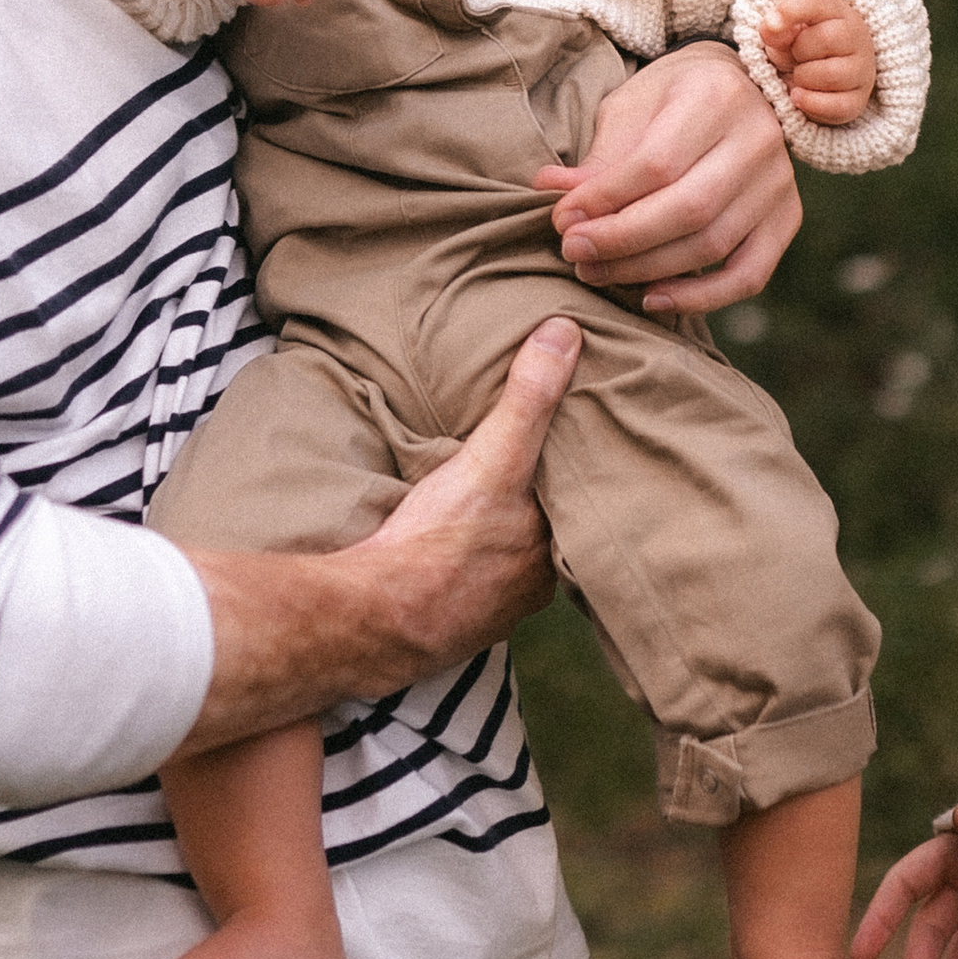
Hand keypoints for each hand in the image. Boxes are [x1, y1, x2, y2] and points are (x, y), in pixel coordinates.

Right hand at [171, 319, 577, 748]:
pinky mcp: (452, 625)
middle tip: (532, 471)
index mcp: (555, 551)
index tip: (578, 446)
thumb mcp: (491, 458)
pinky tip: (452, 552)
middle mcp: (533, 588)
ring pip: (510, 564)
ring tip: (493, 506)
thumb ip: (528, 399)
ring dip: (504, 541)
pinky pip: (471, 589)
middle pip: (548, 535)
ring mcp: (493, 612)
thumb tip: (566, 333)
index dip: (581, 476)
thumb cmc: (438, 542)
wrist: (373, 619)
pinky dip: (467, 568)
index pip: (583, 505)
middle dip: (542, 508)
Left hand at [535, 42, 801, 316]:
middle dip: (621, 240)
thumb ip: (601, 157)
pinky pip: (749, 274)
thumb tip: (551, 191)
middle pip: (688, 208)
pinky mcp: (787, 217)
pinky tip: (652, 297)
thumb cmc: (670, 99)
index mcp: (716, 96)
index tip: (562, 219)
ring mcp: (780, 181)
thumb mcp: (631, 109)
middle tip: (573, 253)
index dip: (605, 199)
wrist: (736, 87)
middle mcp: (759, 138)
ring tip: (597, 272)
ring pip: (712, 244)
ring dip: (647, 269)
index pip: (657, 163)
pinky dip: (701, 297)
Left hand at [756, 0, 874, 124]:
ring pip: (830, 74)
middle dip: (799, 51)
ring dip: (803, 77)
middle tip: (795, 56)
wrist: (822, 78)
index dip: (791, 12)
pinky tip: (798, 95)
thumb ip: (776, 28)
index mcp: (838, 12)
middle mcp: (857, 38)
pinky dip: (810, 102)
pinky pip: (835, 105)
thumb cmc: (803, 47)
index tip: (769, 24)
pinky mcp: (858, 100)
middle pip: (826, 39)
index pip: (818, 4)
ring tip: (799, 76)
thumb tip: (770, 28)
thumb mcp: (786, 32)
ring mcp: (862, 71)